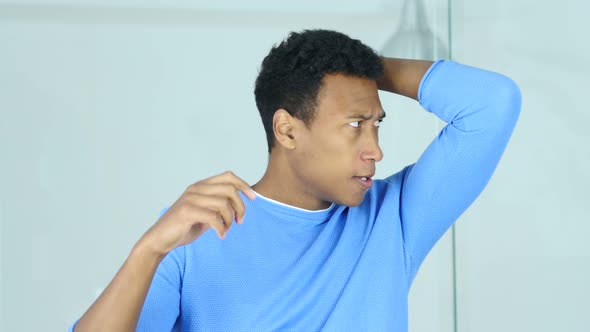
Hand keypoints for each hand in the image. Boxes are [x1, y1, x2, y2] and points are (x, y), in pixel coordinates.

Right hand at [136, 171, 255, 256]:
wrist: (160, 240)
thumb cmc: (184, 227)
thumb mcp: (205, 214)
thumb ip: (219, 207)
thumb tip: (240, 206)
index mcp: (201, 186)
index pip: (228, 176)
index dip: (243, 185)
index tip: (253, 198)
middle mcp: (196, 189)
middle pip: (230, 190)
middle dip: (240, 206)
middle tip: (239, 221)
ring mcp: (190, 199)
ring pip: (223, 204)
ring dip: (230, 220)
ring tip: (226, 230)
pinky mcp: (186, 212)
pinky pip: (213, 217)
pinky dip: (221, 228)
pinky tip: (221, 235)